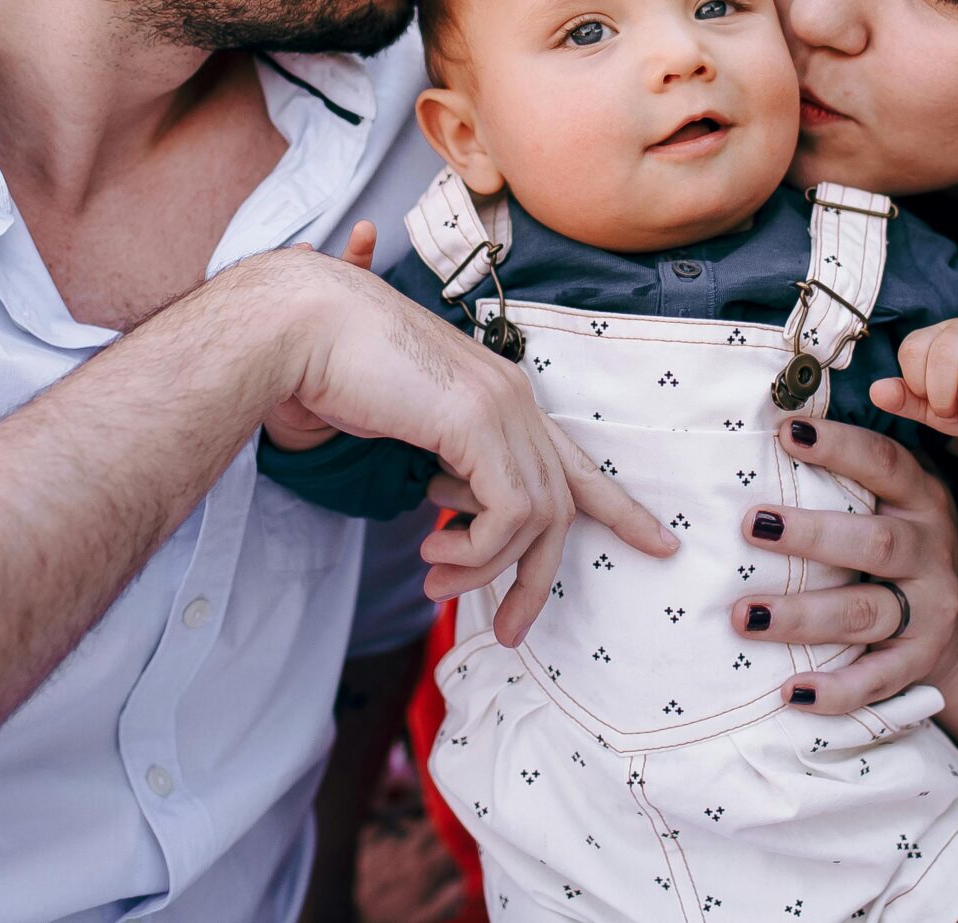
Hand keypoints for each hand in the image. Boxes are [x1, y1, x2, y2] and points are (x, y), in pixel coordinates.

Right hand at [239, 250, 676, 644]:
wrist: (300, 326)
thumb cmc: (333, 375)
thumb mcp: (405, 433)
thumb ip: (441, 470)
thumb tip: (451, 522)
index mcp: (500, 394)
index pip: (574, 461)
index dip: (618, 507)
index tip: (658, 544)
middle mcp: (513, 395)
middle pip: (562, 503)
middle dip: (539, 576)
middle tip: (510, 630)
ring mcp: (501, 404)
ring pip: (537, 517)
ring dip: (486, 569)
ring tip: (435, 581)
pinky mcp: (479, 419)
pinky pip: (509, 513)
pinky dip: (475, 548)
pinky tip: (432, 547)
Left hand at [730, 418, 957, 714]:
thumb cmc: (904, 548)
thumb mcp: (898, 503)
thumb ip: (855, 474)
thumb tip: (778, 430)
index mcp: (922, 500)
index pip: (885, 464)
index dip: (839, 447)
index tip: (786, 434)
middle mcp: (929, 552)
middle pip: (875, 543)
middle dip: (811, 535)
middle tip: (750, 525)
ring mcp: (929, 611)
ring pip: (864, 613)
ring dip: (802, 616)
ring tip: (744, 615)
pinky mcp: (918, 663)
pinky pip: (876, 680)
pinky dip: (835, 691)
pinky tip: (791, 691)